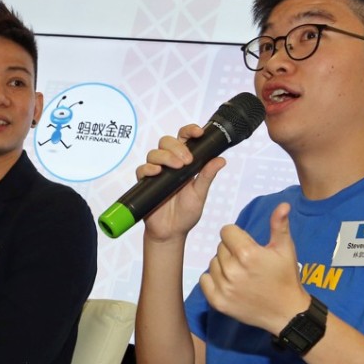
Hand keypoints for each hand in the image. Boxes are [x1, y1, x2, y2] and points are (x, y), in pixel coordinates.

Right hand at [137, 124, 225, 241]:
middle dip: (177, 147)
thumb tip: (221, 159)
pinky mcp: (145, 183)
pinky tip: (157, 172)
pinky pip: (142, 169)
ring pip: (154, 152)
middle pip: (167, 141)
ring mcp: (156, 172)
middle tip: (187, 160)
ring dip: (165, 156)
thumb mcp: (200, 193)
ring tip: (176, 168)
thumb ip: (207, 176)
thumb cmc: (186, 213)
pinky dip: (149, 168)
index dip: (190, 131)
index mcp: (184, 162)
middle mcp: (169, 164)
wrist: (171, 232)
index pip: (185, 139)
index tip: (198, 133)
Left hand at [199, 203, 310, 334]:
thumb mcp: (285, 249)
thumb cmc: (286, 277)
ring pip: (213, 263)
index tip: (249, 246)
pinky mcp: (218, 301)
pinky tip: (230, 284)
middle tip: (248, 263)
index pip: (226, 231)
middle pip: (220, 247)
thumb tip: (282, 204)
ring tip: (242, 274)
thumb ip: (279, 225)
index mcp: (247, 254)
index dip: (238, 236)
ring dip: (224, 265)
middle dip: (232, 251)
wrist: (286, 312)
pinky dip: (213, 280)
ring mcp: (224, 287)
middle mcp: (232, 270)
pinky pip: (204, 280)